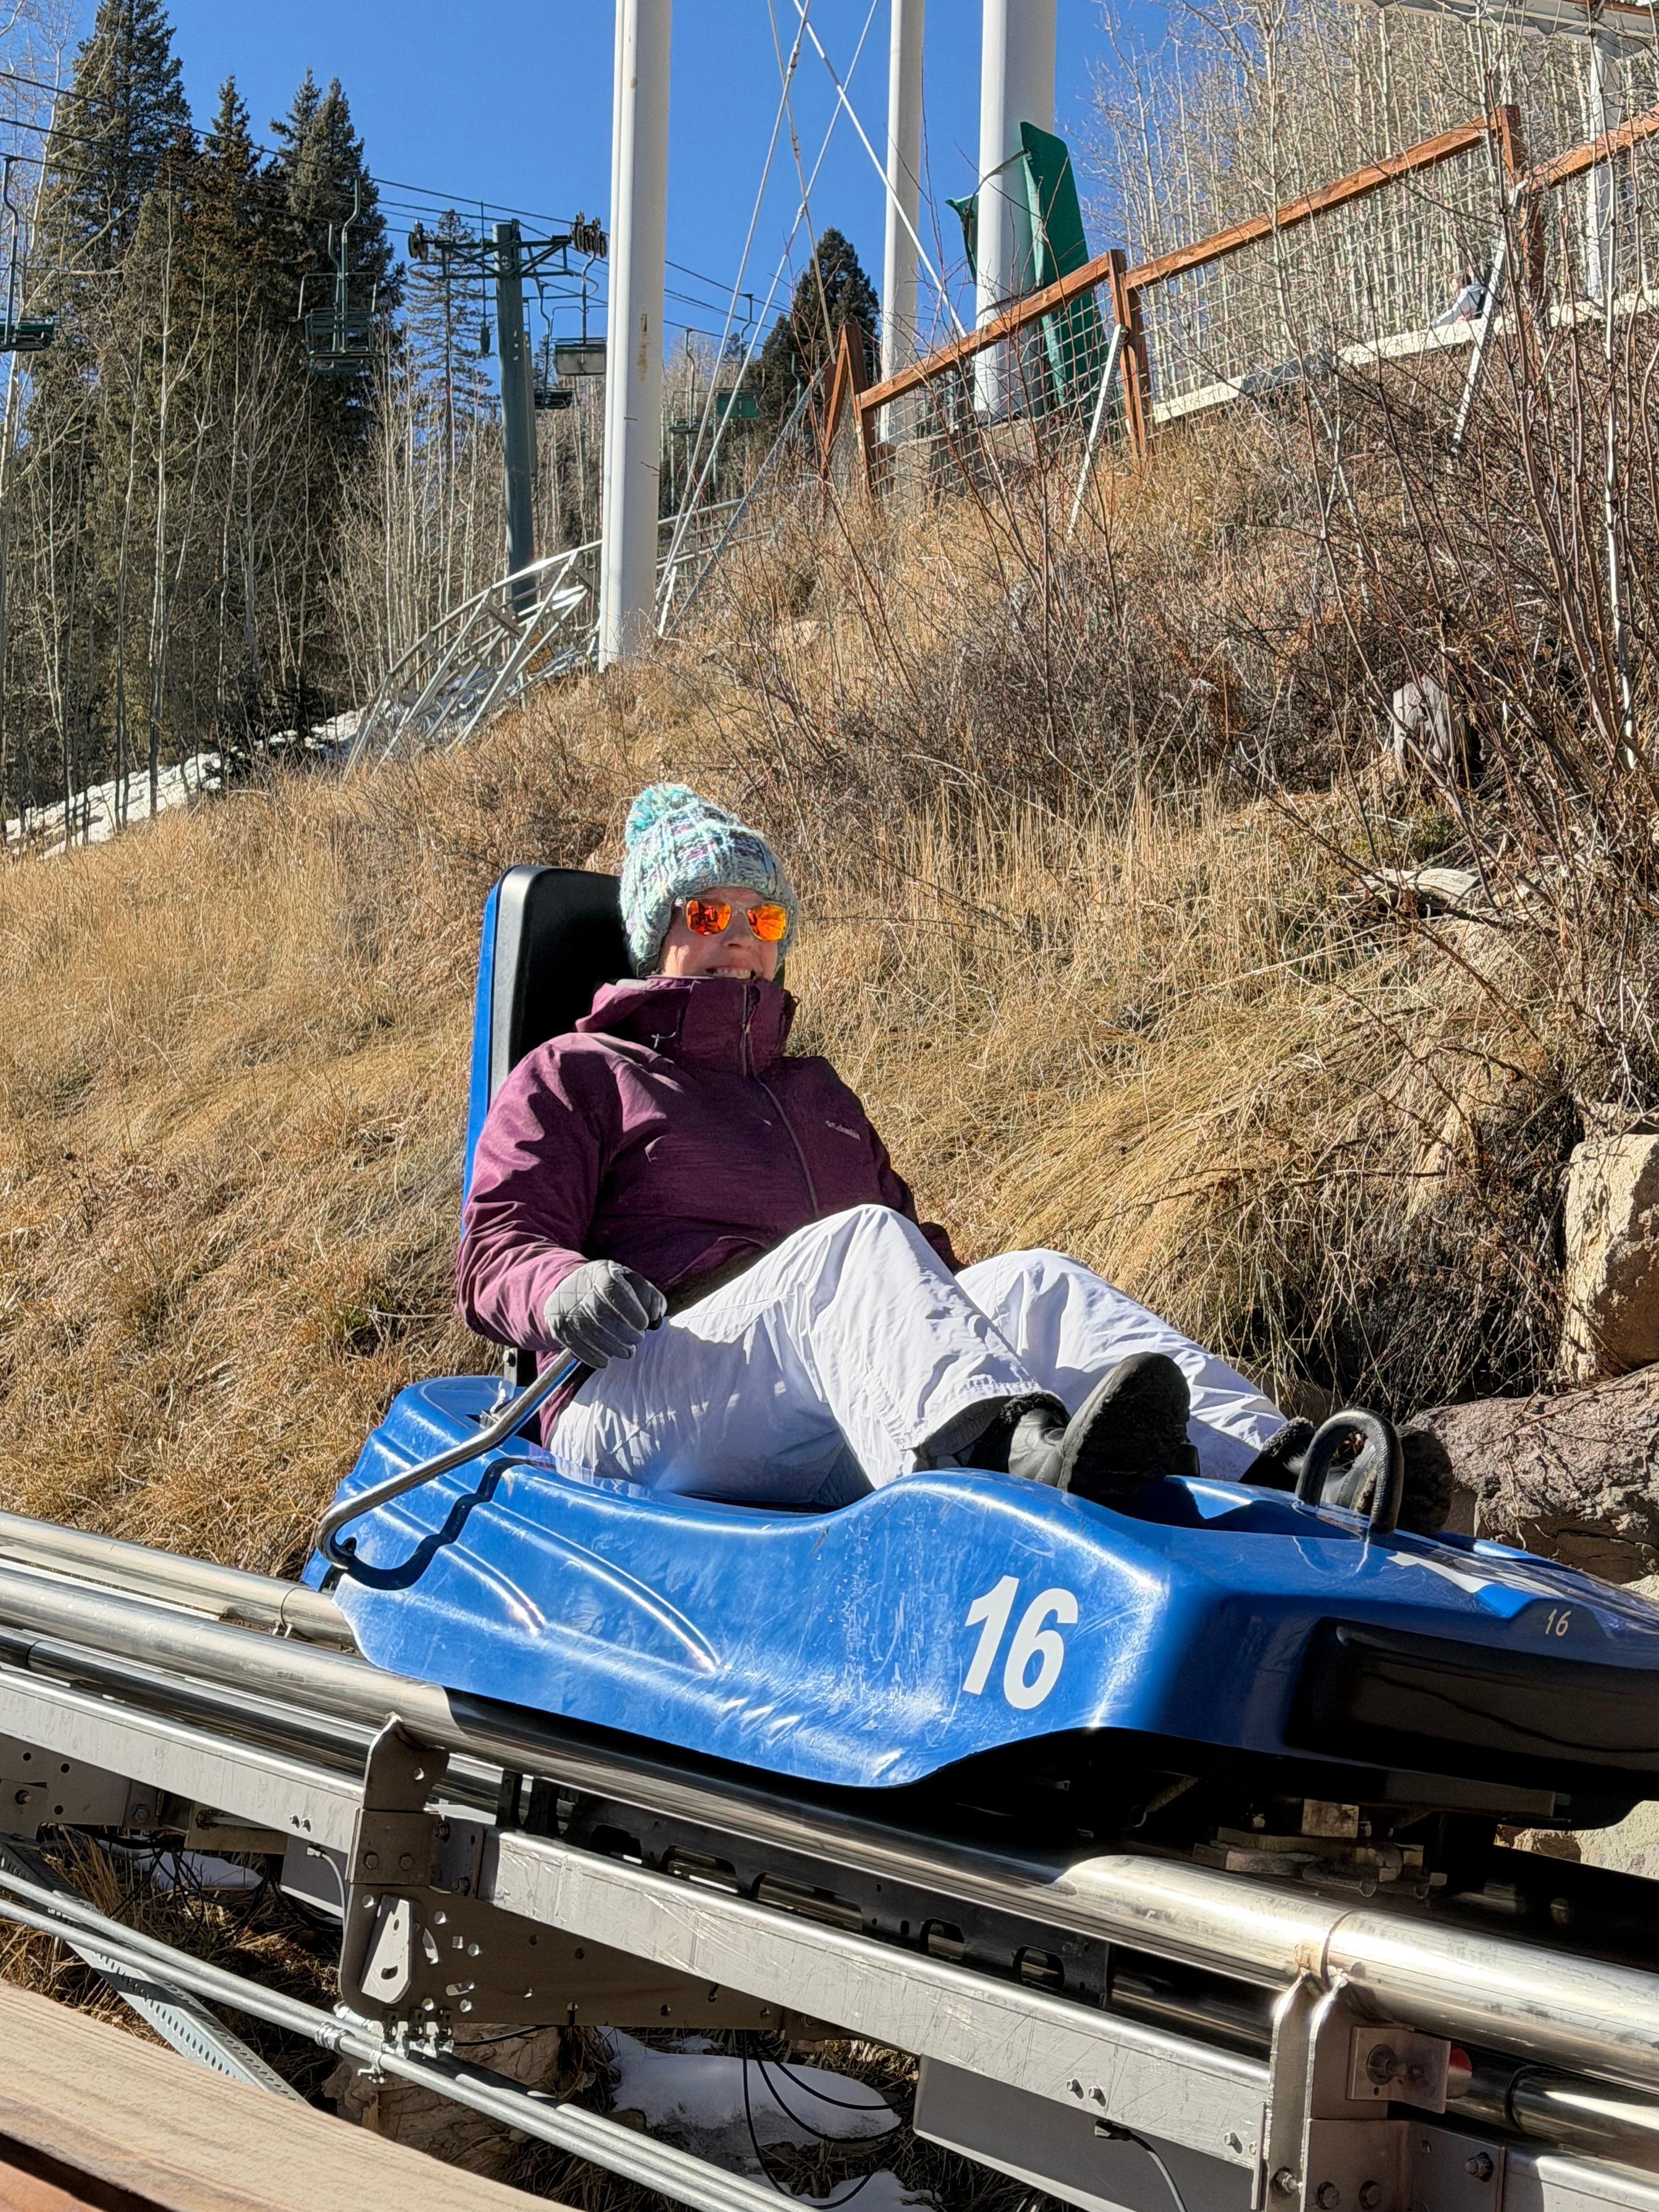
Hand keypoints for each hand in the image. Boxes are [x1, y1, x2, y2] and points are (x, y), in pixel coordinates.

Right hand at [543, 1260, 666, 1368]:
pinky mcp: (558, 1326)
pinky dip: (594, 1356)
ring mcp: (565, 1308)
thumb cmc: (612, 1288)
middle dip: (624, 1332)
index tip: (643, 1324)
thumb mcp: (632, 1283)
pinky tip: (607, 1359)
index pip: (612, 1288)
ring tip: (627, 1351)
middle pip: (601, 1313)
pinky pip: (575, 1345)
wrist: (571, 1289)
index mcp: (600, 1272)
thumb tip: (655, 1317)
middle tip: (637, 1340)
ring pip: (590, 1332)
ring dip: (613, 1347)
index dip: (630, 1309)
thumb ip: (649, 1297)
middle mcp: (578, 1289)